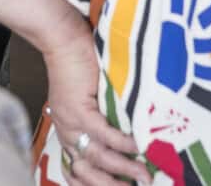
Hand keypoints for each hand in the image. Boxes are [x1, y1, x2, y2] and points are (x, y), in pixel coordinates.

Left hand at [42, 20, 146, 183]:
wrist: (64, 39)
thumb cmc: (80, 63)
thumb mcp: (89, 99)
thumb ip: (103, 120)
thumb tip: (131, 139)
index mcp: (67, 133)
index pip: (76, 172)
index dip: (94, 185)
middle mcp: (67, 132)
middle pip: (88, 173)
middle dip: (113, 185)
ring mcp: (72, 123)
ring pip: (99, 157)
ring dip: (124, 169)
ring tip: (145, 175)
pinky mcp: (80, 109)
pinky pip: (104, 134)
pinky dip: (123, 143)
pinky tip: (139, 148)